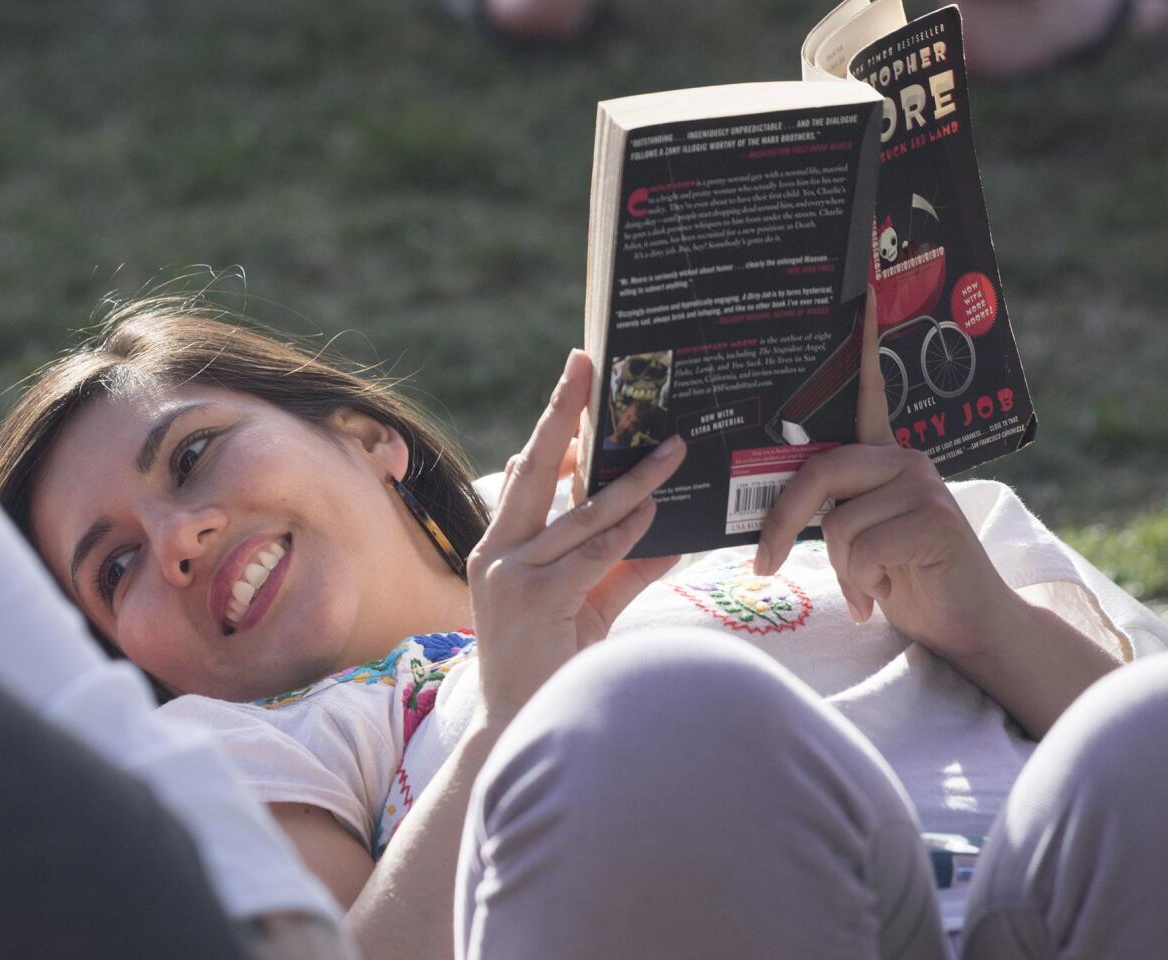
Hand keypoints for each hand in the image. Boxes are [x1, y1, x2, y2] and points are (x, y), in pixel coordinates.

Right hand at [468, 349, 686, 718]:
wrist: (520, 731)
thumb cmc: (551, 665)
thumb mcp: (587, 605)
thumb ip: (622, 566)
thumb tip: (670, 532)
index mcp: (498, 547)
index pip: (526, 474)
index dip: (553, 429)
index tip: (577, 386)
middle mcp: (495, 553)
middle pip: (533, 466)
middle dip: (562, 411)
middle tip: (584, 363)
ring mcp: (511, 574)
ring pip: (580, 512)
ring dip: (632, 479)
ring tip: (672, 449)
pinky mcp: (536, 598)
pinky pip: (592, 552)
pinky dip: (627, 531)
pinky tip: (656, 510)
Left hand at [754, 289, 1021, 661]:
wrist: (967, 627)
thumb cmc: (902, 579)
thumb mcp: (856, 536)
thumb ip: (829, 507)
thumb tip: (765, 507)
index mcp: (882, 458)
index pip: (870, 394)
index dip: (864, 343)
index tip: (860, 293)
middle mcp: (904, 459)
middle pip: (818, 471)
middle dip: (781, 523)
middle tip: (764, 564)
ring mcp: (923, 484)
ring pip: (836, 524)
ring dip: (840, 570)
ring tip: (867, 585)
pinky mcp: (935, 517)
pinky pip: (861, 548)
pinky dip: (861, 584)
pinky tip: (885, 594)